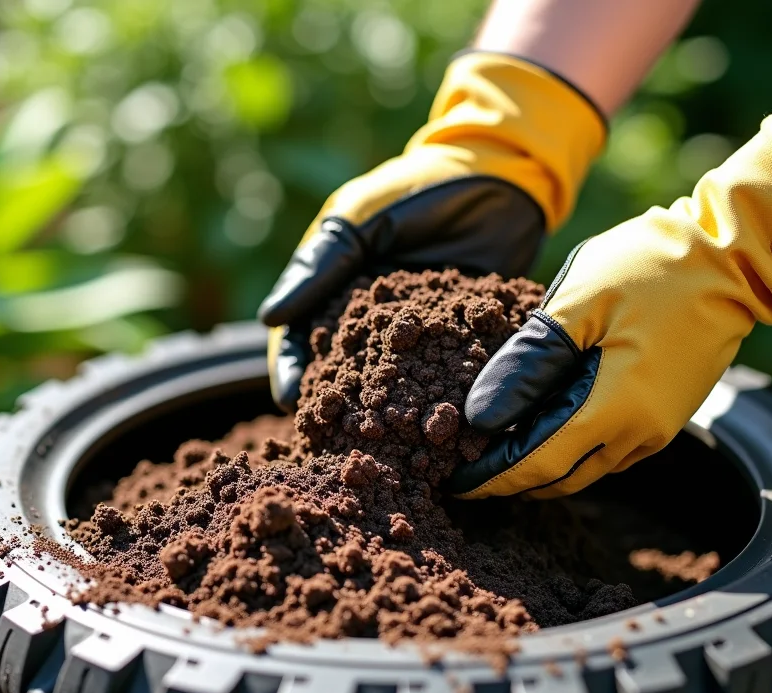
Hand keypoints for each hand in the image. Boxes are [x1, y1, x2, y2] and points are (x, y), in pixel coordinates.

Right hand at [256, 51, 604, 409]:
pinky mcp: (460, 341)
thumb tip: (271, 317)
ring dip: (383, 412)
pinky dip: (438, 399)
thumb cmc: (417, 187)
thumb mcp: (360, 217)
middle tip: (330, 437)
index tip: (290, 399)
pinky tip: (439, 423)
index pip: (298, 338)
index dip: (290, 370)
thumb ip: (320, 264)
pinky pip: (443, 374)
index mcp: (334, 290)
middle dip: (333, 405)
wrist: (500, 173)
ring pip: (390, 383)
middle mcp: (369, 319)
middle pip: (340, 372)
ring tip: (381, 440)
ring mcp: (416, 334)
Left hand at [454, 110, 771, 498]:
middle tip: (465, 472)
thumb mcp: (575, 307)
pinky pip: (608, 451)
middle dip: (511, 481)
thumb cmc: (650, 269)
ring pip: (585, 468)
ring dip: (540, 468)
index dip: (492, 477)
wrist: (733, 258)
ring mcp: (657, 426)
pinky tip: (541, 430)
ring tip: (495, 454)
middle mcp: (639, 432)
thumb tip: (480, 417)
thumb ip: (526, 366)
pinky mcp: (665, 414)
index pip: (537, 464)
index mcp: (613, 408)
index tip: (454, 482)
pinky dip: (569, 451)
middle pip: (560, 476)